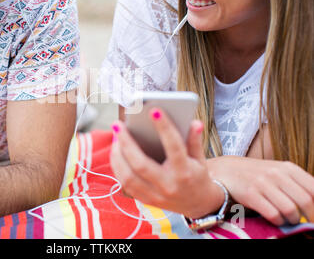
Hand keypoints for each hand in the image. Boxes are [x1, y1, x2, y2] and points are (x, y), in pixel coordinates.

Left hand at [110, 108, 224, 218]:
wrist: (197, 204)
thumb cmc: (196, 174)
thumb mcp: (200, 158)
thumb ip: (194, 140)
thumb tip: (194, 122)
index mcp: (185, 173)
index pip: (174, 147)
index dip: (164, 128)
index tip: (154, 111)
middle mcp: (168, 186)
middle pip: (141, 165)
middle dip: (126, 143)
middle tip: (118, 124)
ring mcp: (155, 195)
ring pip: (128, 177)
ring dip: (117, 155)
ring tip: (115, 136)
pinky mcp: (145, 200)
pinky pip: (125, 184)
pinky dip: (118, 166)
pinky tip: (116, 151)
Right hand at [208, 156, 313, 224]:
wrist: (226, 170)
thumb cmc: (256, 174)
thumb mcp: (279, 172)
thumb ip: (297, 184)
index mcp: (289, 168)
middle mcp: (277, 173)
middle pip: (305, 201)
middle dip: (310, 217)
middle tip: (309, 224)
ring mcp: (263, 183)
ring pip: (290, 209)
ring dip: (293, 220)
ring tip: (289, 220)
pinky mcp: (251, 194)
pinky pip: (273, 214)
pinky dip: (278, 221)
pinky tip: (276, 219)